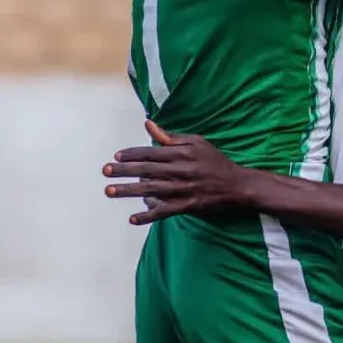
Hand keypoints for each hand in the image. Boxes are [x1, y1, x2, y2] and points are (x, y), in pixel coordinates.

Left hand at [103, 120, 246, 224]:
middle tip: (105, 171)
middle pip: (147, 170)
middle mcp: (181, 170)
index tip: (116, 156)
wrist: (237, 184)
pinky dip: (149, 215)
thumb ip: (170, 137)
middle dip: (124, 171)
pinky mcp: (187, 205)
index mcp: (182, 153)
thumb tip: (148, 124)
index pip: (151, 152)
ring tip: (110, 191)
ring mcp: (183, 189)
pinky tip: (133, 218)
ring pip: (151, 190)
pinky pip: (164, 211)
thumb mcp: (196, 142)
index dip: (132, 154)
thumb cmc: (214, 161)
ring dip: (129, 191)